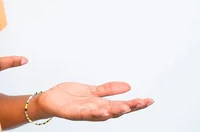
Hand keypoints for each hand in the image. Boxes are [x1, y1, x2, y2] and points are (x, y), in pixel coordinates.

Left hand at [36, 82, 153, 120]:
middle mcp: (96, 111)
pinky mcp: (74, 113)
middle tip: (143, 102)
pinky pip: (86, 113)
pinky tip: (103, 110)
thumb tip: (128, 86)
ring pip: (104, 113)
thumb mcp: (92, 90)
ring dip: (115, 111)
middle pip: (117, 110)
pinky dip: (95, 113)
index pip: (122, 105)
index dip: (136, 104)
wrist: (50, 99)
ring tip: (126, 106)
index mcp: (102, 104)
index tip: (150, 100)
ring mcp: (86, 112)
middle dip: (130, 107)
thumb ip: (108, 89)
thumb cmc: (70, 96)